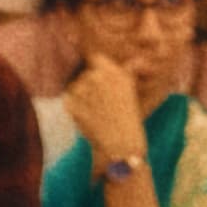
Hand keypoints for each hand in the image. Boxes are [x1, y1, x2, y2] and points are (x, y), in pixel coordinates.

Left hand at [68, 52, 147, 167]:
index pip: (95, 58)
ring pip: (74, 87)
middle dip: (88, 87)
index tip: (97, 82)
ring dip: (80, 98)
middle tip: (99, 106)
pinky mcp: (72, 104)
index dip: (94, 68)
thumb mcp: (131, 91)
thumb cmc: (128, 121)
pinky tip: (88, 120)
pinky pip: (68, 101)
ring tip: (95, 114)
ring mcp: (83, 90)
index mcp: (112, 71)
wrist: (120, 147)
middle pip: (83, 74)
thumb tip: (138, 59)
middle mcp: (97, 76)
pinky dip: (74, 109)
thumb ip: (129, 71)